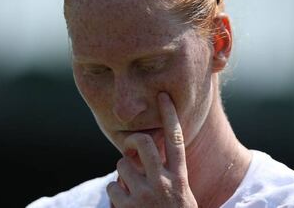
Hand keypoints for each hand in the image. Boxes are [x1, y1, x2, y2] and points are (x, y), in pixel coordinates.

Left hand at [107, 92, 197, 207]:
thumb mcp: (180, 196)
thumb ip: (167, 175)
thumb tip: (141, 156)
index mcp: (179, 180)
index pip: (176, 140)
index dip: (170, 115)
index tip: (163, 96)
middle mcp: (162, 184)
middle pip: (143, 143)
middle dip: (133, 140)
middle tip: (131, 147)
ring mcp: (143, 196)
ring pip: (122, 165)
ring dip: (123, 174)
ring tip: (132, 189)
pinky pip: (112, 187)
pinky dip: (115, 194)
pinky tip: (125, 205)